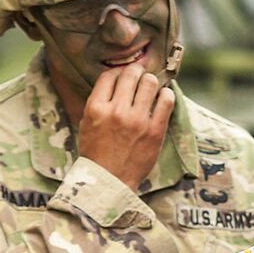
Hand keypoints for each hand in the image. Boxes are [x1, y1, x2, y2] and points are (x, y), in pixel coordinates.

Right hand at [80, 65, 174, 187]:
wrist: (110, 181)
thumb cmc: (96, 154)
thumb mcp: (87, 124)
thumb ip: (99, 103)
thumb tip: (115, 82)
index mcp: (96, 108)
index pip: (109, 76)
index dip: (117, 71)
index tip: (123, 74)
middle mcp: (116, 111)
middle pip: (131, 75)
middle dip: (136, 71)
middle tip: (139, 74)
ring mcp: (137, 120)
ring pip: (150, 83)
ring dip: (151, 81)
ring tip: (151, 86)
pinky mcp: (155, 130)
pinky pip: (166, 101)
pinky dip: (166, 95)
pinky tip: (163, 96)